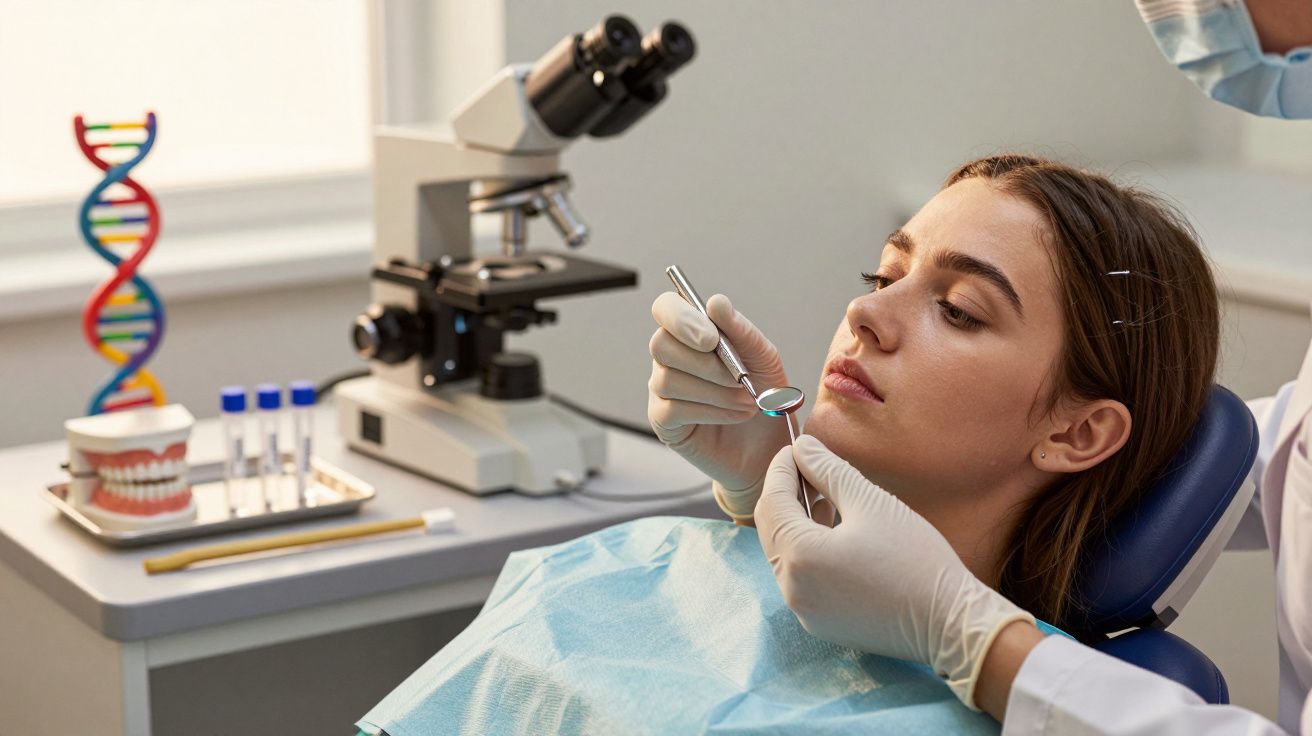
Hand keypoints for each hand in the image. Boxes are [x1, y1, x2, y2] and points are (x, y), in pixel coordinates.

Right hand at [647, 291, 790, 518]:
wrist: (771, 445)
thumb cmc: (765, 395)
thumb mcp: (763, 358)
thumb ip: (740, 330)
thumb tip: (715, 303)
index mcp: (692, 332)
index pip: (666, 308)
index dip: (682, 319)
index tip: (712, 339)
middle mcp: (671, 357)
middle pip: (660, 344)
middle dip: (704, 363)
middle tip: (739, 377)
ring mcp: (662, 389)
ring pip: (668, 379)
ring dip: (715, 390)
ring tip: (747, 401)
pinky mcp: (663, 420)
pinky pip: (673, 408)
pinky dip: (710, 410)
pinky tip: (734, 414)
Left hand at [755, 435, 1034, 708]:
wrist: (950, 622)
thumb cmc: (914, 558)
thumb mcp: (870, 502)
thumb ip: (829, 470)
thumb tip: (803, 446)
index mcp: (800, 557)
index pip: (771, 502)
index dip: (781, 469)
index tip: (797, 449)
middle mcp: (792, 588)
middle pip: (771, 530)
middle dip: (785, 495)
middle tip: (809, 468)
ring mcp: (804, 611)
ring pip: (784, 555)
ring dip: (797, 523)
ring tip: (824, 497)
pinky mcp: (821, 624)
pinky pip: (801, 579)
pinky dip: (808, 551)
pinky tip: (832, 534)